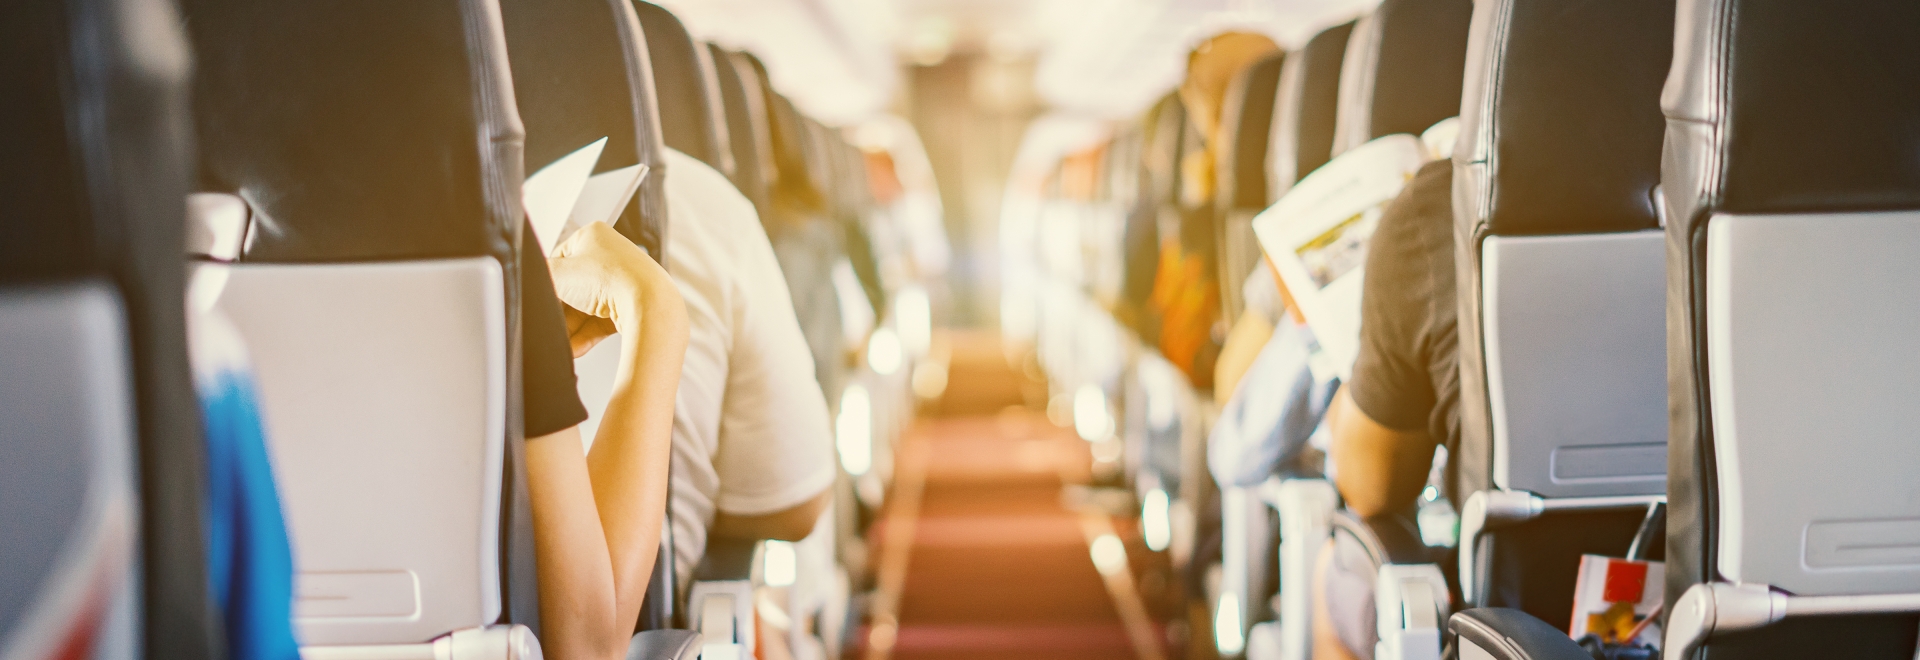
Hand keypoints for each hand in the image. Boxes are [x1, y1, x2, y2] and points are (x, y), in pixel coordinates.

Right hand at [547, 222, 671, 351]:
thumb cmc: (611, 278)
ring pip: (587, 308)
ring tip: (561, 342)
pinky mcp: (631, 305)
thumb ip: (540, 274)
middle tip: (550, 323)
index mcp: (593, 235)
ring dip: (570, 328)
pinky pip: (601, 322)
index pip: (561, 260)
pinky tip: (574, 348)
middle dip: (560, 311)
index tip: (542, 297)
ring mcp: (623, 281)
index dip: (550, 281)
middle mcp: (611, 256)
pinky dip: (585, 335)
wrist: (649, 304)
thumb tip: (532, 279)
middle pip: (573, 289)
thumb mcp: (559, 273)